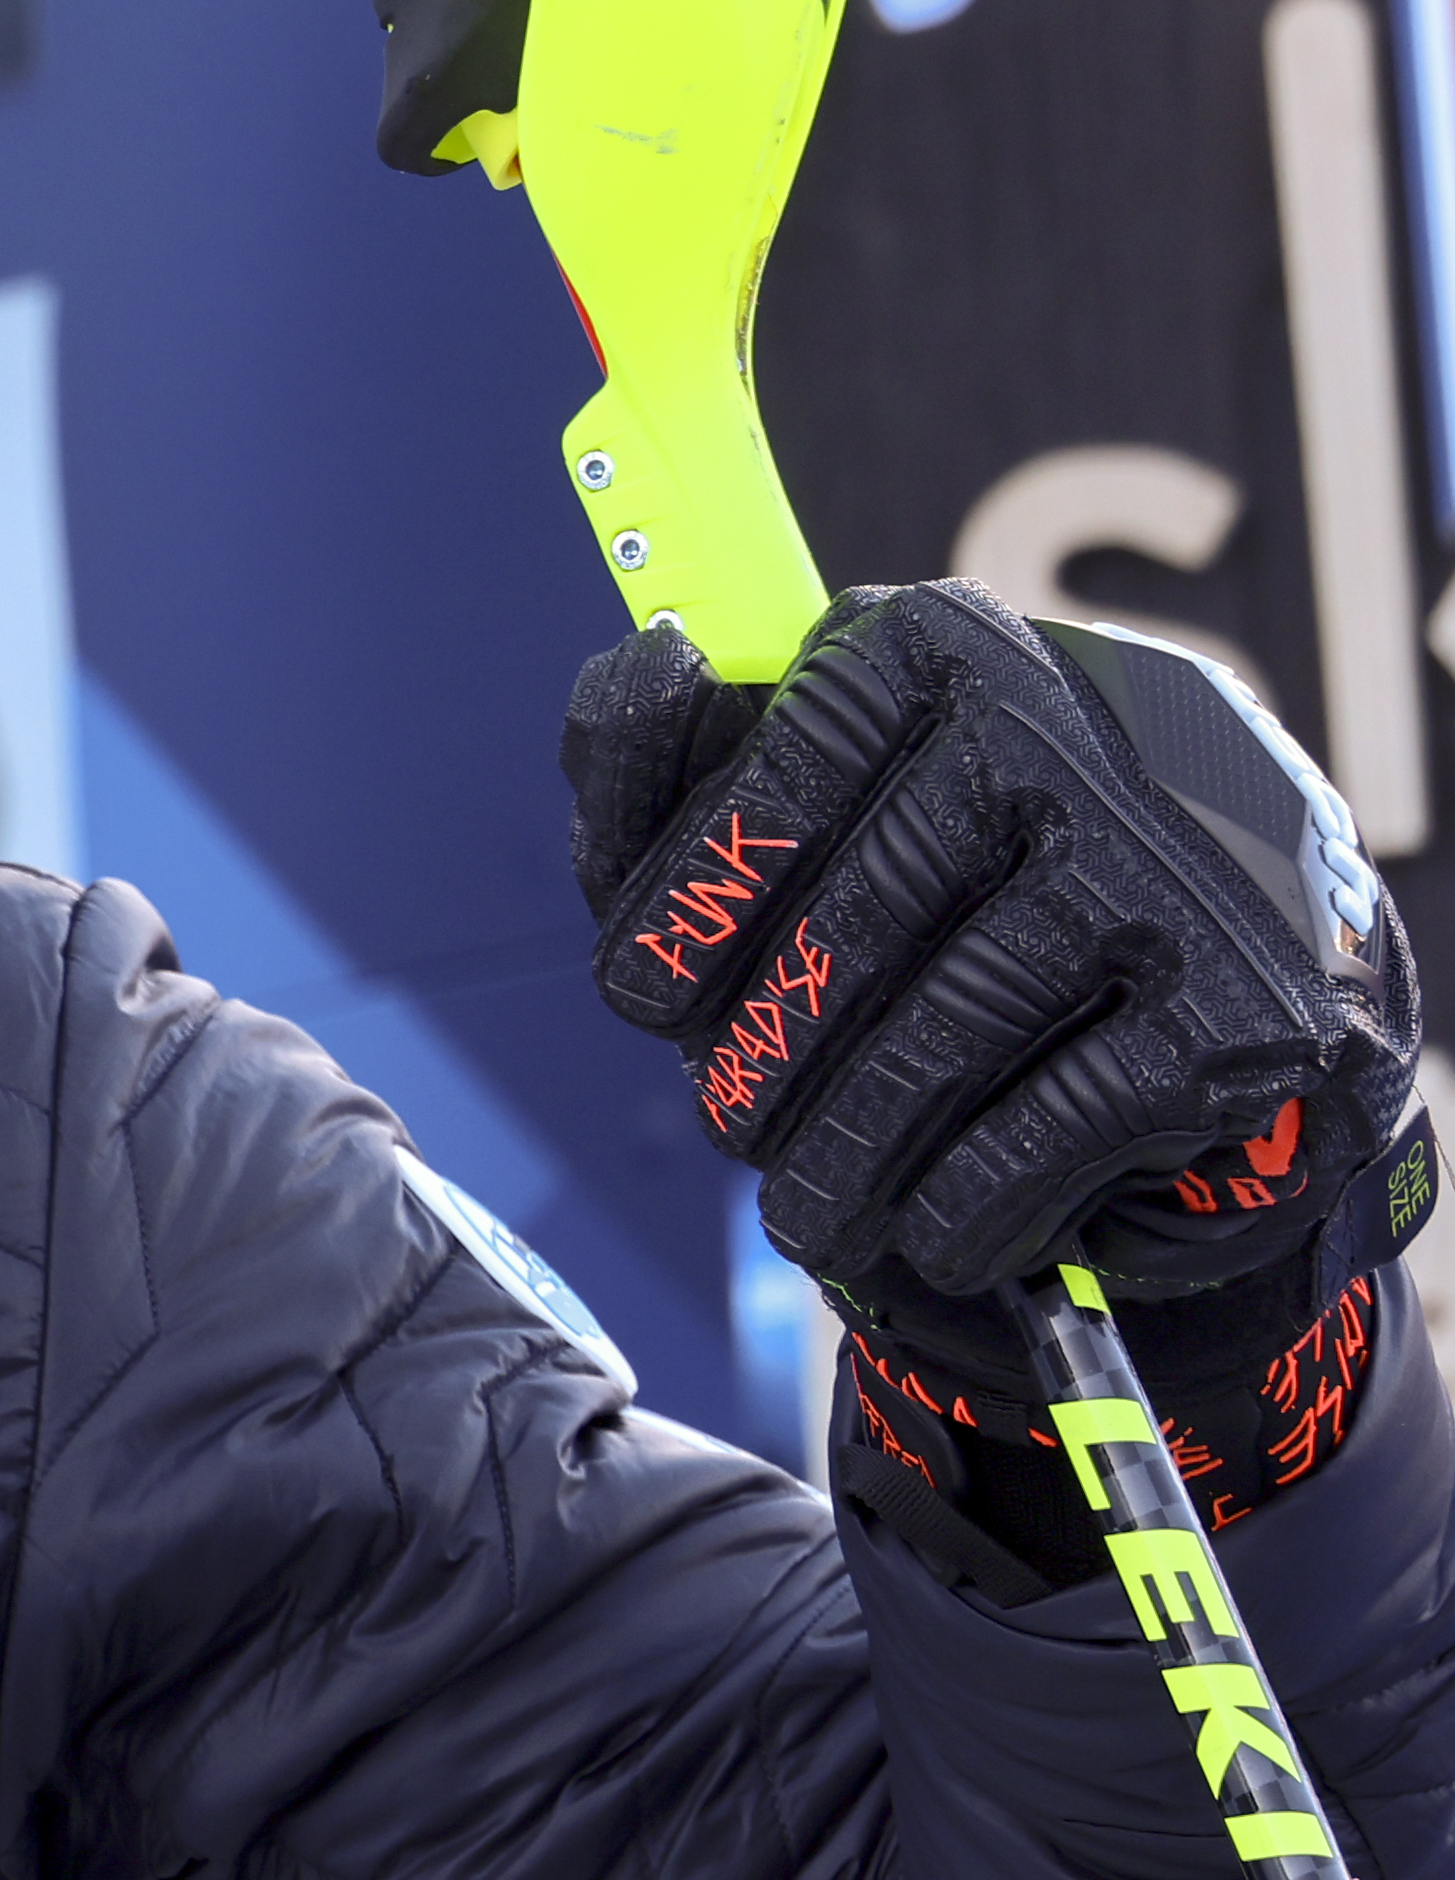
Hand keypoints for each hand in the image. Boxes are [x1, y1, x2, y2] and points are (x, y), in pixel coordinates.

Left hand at [568, 581, 1416, 1305]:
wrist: (1222, 930)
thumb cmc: (948, 853)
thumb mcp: (794, 786)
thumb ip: (675, 748)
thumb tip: (655, 655)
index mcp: (937, 648)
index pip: (783, 773)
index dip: (697, 905)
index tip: (638, 1003)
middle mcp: (1061, 726)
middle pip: (862, 916)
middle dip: (768, 1048)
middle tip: (730, 1123)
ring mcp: (1164, 861)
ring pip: (951, 1027)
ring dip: (852, 1147)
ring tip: (805, 1209)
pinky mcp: (1240, 998)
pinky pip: (1065, 1115)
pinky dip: (976, 1193)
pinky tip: (932, 1232)